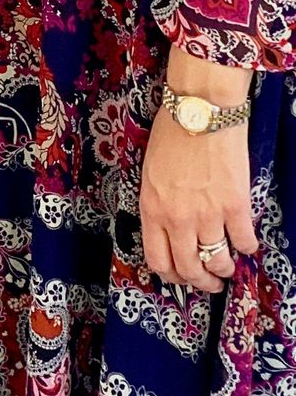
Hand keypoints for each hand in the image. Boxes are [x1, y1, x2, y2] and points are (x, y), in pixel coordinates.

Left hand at [140, 108, 257, 293]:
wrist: (200, 112)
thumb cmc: (171, 134)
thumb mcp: (150, 174)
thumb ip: (158, 204)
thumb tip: (170, 230)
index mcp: (151, 208)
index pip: (158, 260)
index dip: (171, 276)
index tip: (181, 277)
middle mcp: (177, 218)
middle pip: (189, 269)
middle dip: (201, 283)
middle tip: (210, 283)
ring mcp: (207, 214)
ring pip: (218, 261)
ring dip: (224, 269)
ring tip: (228, 266)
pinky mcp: (235, 206)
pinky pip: (244, 241)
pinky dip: (247, 247)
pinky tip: (246, 243)